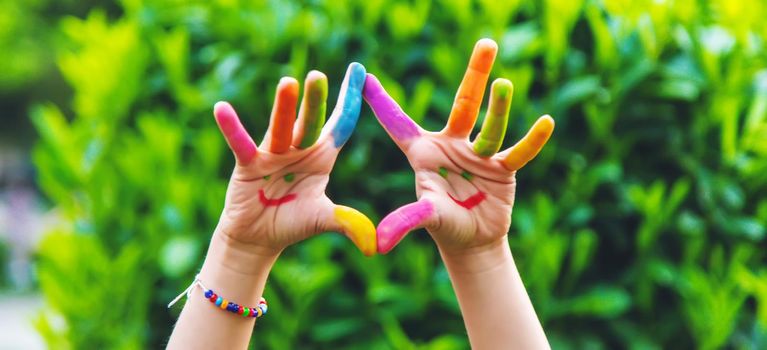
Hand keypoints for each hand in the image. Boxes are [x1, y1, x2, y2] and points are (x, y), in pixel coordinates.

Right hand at [213, 63, 375, 256]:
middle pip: (309, 122)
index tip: (359, 71)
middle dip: (315, 100)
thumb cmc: (292, 223)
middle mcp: (299, 150)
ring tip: (288, 83)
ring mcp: (273, 155)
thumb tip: (374, 245)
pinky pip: (242, 145)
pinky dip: (232, 128)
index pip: (339, 124)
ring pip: (280, 128)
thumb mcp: (323, 219)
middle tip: (320, 75)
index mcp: (322, 157)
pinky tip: (222, 108)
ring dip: (283, 107)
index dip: (349, 100)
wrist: (258, 239)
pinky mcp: (248, 166)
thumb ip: (346, 222)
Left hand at [363, 39, 553, 254]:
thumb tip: (382, 243)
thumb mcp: (425, 217)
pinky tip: (546, 123)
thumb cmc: (442, 224)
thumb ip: (407, 221)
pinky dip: (532, 141)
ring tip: (503, 83)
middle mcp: (452, 146)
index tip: (364, 76)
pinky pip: (518, 153)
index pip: (400, 123)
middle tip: (487, 43)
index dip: (382, 102)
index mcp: (424, 153)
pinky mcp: (503, 169)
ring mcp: (479, 155)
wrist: (471, 240)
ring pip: (491, 126)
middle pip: (465, 105)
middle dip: (475, 74)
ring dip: (498, 107)